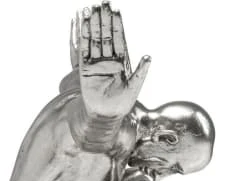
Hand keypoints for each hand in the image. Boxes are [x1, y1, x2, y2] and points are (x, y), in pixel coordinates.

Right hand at [73, 2, 150, 118]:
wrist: (106, 116)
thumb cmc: (122, 105)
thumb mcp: (134, 87)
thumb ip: (140, 72)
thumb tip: (149, 57)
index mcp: (121, 62)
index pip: (120, 39)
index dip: (118, 25)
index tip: (116, 10)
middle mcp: (109, 61)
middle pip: (106, 36)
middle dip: (104, 20)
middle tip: (103, 3)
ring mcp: (97, 64)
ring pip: (95, 40)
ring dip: (93, 25)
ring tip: (91, 9)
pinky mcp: (86, 70)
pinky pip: (84, 51)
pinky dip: (83, 38)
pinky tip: (83, 26)